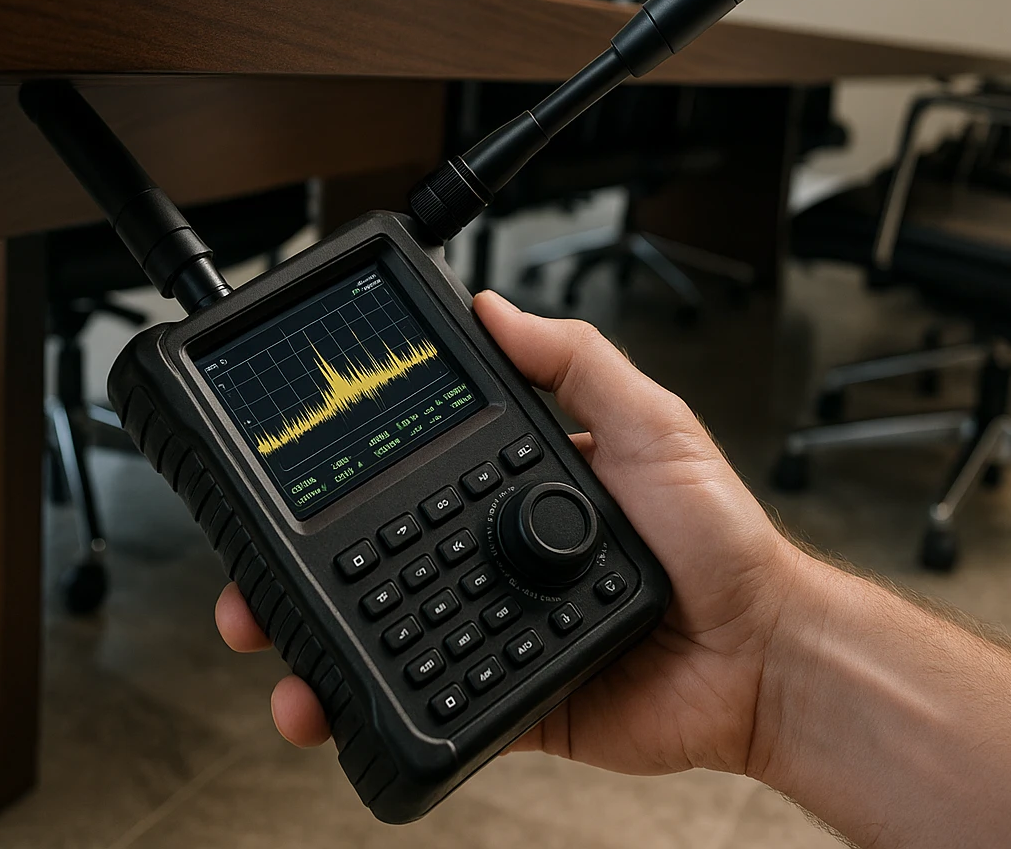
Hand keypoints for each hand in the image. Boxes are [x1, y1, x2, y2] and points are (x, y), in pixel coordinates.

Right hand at [214, 290, 803, 776]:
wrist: (761, 656)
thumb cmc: (722, 539)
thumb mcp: (650, 422)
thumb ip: (574, 361)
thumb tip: (495, 306)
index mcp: (518, 487)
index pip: (411, 473)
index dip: (343, 478)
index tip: (286, 473)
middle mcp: (495, 554)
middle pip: (375, 557)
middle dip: (297, 571)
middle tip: (249, 580)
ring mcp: (497, 624)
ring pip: (385, 631)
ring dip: (313, 643)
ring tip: (272, 644)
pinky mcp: (511, 692)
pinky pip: (433, 698)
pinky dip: (373, 703)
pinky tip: (327, 701)